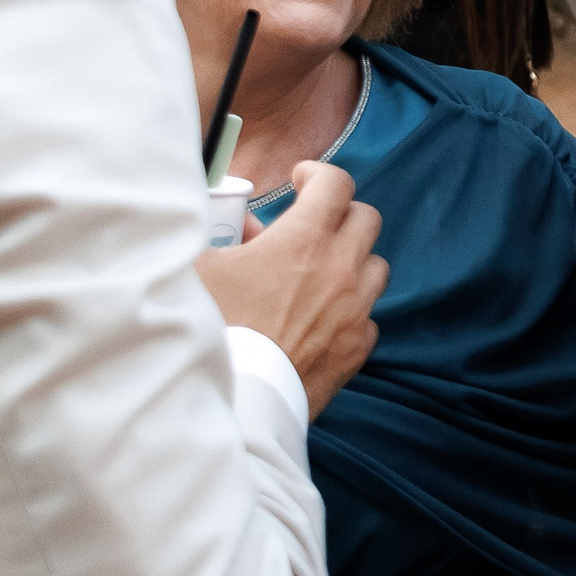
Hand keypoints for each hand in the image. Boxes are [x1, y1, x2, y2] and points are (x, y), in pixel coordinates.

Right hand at [195, 160, 385, 417]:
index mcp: (303, 240)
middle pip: (366, 219)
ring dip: (352, 262)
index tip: (302, 181)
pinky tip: (322, 319)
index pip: (335, 183)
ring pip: (376, 267)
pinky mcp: (357, 348)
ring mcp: (355, 310)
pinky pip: (368, 317)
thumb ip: (222, 235)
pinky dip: (350, 311)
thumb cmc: (212, 329)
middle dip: (340, 214)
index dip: (319, 175)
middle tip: (313, 224)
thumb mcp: (199, 269)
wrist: (235, 399)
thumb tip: (246, 227)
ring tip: (321, 272)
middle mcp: (340, 269)